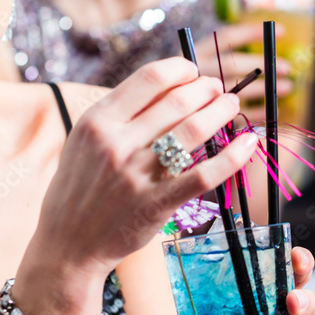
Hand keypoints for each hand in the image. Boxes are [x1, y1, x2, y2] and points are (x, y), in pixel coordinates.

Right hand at [29, 58, 257, 277]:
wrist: (67, 245)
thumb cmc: (80, 188)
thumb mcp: (85, 141)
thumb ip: (119, 113)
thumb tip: (168, 85)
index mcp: (97, 121)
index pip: (151, 79)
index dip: (182, 69)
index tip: (194, 72)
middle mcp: (116, 143)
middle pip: (178, 100)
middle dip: (207, 88)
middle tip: (218, 89)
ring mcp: (137, 174)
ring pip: (194, 130)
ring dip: (221, 112)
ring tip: (231, 105)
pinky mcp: (157, 204)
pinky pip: (204, 175)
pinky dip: (232, 156)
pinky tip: (247, 143)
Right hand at [194, 23, 293, 122]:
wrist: (163, 116)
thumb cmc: (190, 87)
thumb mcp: (201, 66)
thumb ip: (225, 59)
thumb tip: (268, 49)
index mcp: (194, 53)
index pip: (226, 37)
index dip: (253, 33)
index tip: (281, 32)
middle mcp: (195, 73)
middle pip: (231, 65)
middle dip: (262, 65)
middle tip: (286, 67)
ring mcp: (198, 97)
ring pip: (234, 91)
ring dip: (264, 89)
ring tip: (287, 87)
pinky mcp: (205, 120)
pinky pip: (234, 115)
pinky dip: (256, 112)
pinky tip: (271, 109)